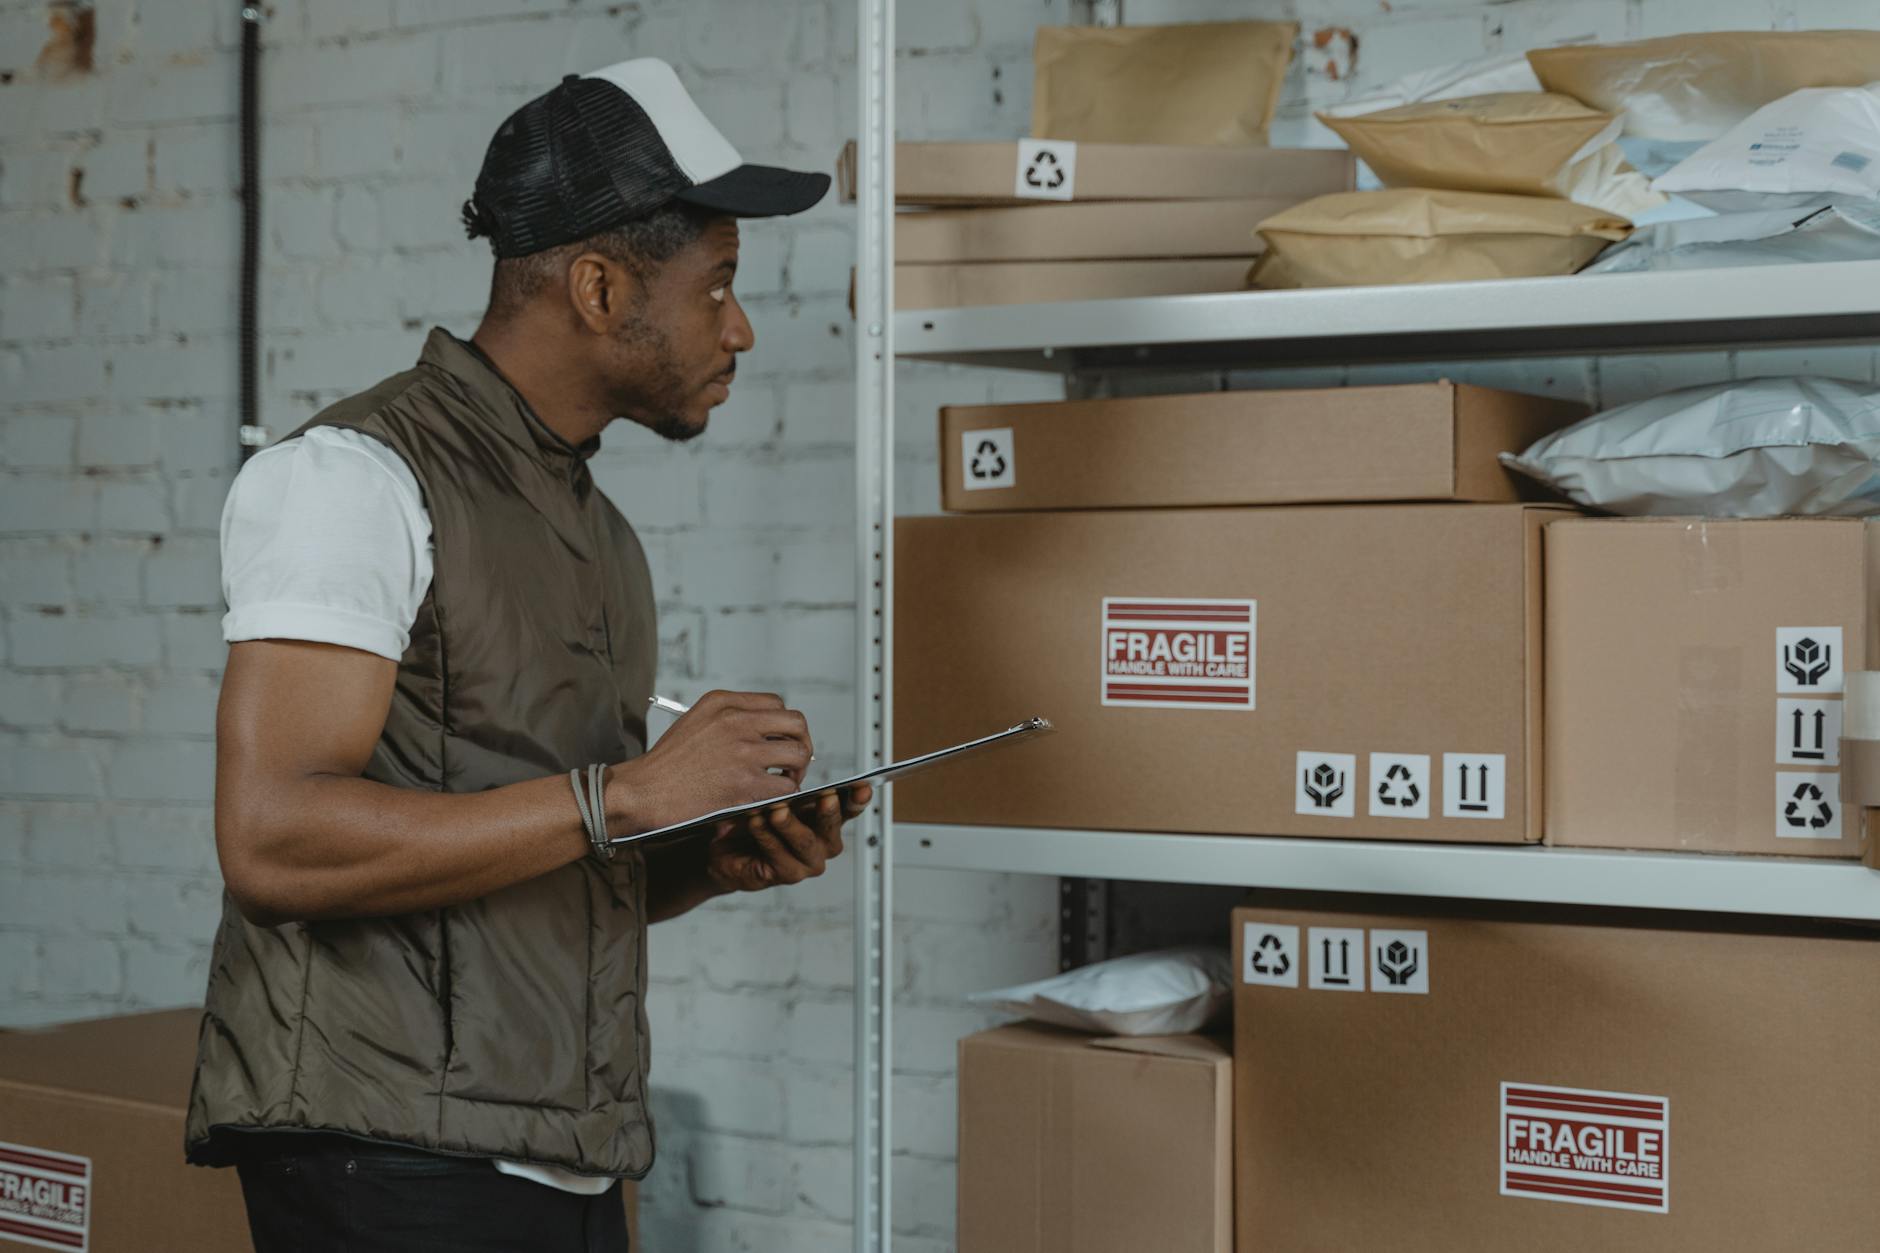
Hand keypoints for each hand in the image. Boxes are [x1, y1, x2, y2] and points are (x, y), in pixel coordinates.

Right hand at [609, 690, 812, 833]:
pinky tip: (769, 801)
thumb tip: (767, 731)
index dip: (783, 727)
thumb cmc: (666, 764)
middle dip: (801, 745)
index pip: (776, 704)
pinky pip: (786, 786)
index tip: (778, 744)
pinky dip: (783, 796)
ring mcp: (742, 750)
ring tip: (783, 783)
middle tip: (791, 765)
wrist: (641, 791)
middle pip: (796, 724)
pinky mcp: (744, 782)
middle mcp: (735, 720)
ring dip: (796, 771)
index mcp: (723, 702)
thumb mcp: (696, 722)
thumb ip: (729, 719)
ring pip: (799, 754)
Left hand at [704, 783, 872, 892]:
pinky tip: (756, 822)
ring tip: (777, 810)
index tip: (862, 787)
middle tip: (826, 797)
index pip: (848, 809)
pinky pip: (777, 855)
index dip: (857, 799)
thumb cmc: (756, 822)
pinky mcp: (786, 876)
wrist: (727, 853)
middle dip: (828, 812)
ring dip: (790, 824)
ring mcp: (808, 863)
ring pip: (805, 842)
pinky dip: (766, 837)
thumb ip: (788, 793)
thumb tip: (793, 782)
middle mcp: (823, 844)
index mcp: (826, 820)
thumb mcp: (774, 800)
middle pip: (831, 827)